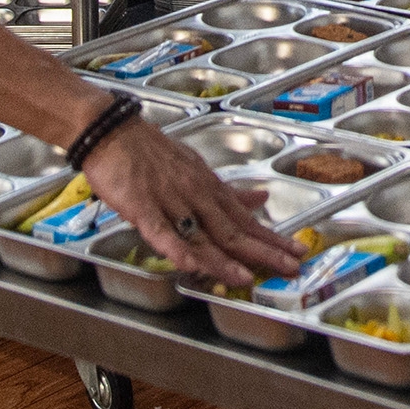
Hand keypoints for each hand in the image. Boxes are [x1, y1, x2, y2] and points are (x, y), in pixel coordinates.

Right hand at [82, 120, 306, 288]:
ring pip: (201, 235)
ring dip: (225, 258)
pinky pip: (161, 232)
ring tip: (247, 277)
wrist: (112, 131)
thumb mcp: (197, 168)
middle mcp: (196, 195)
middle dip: (263, 251)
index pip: (247, 219)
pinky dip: (177, 249)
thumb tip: (261, 198)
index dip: (272, 239)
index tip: (296, 252)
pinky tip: (191, 265)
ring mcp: (170, 201)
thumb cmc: (152, 152)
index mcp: (210, 188)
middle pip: (233, 229)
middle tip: (290, 268)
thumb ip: (228, 191)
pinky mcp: (141, 207)